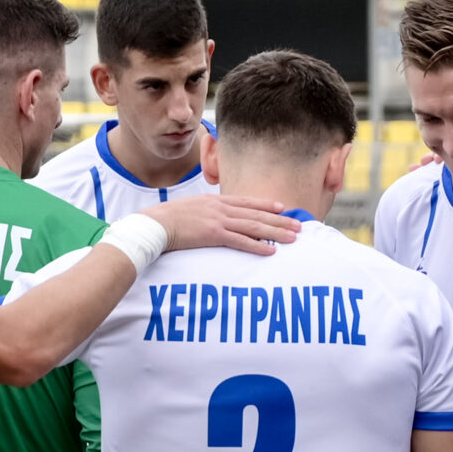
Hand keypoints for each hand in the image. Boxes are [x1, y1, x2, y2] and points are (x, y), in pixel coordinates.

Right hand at [148, 194, 300, 254]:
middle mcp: (220, 208)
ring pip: (254, 226)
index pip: (246, 202)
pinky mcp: (213, 235)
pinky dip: (257, 246)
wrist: (154, 224)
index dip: (266, 205)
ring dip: (275, 232)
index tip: (282, 208)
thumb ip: (203, 213)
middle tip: (298, 225)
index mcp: (214, 201)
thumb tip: (208, 220)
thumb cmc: (166, 220)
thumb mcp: (188, 210)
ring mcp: (218, 220)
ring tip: (293, 238)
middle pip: (256, 214)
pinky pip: (240, 241)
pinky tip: (271, 250)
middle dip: (279, 220)